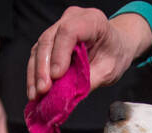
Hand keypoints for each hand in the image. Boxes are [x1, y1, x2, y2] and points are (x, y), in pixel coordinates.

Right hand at [26, 7, 151, 100]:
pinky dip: (35, 73)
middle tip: (43, 90)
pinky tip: (34, 90)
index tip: (57, 76)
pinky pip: (38, 54)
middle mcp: (72, 18)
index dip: (60, 54)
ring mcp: (59, 26)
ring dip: (35, 73)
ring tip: (36, 94)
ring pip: (39, 47)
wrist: (116, 46)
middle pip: (49, 39)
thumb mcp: (109, 70)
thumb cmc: (115, 54)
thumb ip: (88, 81)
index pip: (69, 31)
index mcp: (92, 20)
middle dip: (43, 67)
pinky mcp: (51, 39)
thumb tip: (66, 96)